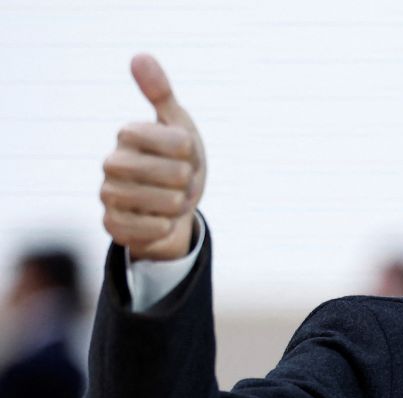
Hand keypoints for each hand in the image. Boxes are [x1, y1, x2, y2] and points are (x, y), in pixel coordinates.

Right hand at [100, 54, 206, 260]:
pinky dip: (164, 227)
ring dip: (177, 204)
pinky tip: (164, 220)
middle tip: (184, 181)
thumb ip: (161, 93)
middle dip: (185, 180)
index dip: (186, 150)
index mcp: (129, 135)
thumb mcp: (179, 126)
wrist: (174, 207)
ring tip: (176, 200)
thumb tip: (139, 56)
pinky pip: (146, 230)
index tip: (186, 153)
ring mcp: (109, 195)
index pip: (168, 139)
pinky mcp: (112, 225)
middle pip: (165, 173)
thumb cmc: (179, 161)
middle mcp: (112, 163)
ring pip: (157, 202)